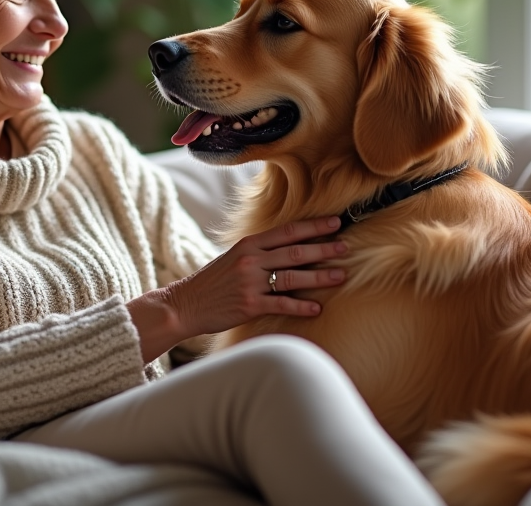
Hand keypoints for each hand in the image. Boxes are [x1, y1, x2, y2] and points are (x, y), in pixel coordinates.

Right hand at [127, 216, 347, 362]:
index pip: (287, 231)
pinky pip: (281, 303)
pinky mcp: (249, 305)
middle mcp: (250, 260)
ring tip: (340, 276)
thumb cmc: (213, 282)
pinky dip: (301, 305)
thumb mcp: (233, 258)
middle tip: (345, 248)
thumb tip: (290, 246)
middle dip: (323, 249)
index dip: (313, 227)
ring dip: (319, 277)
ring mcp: (250, 282)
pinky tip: (316, 308)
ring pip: (292, 276)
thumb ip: (259, 251)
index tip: (335, 223)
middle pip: (294, 252)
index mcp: (248, 244)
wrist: (185, 304)